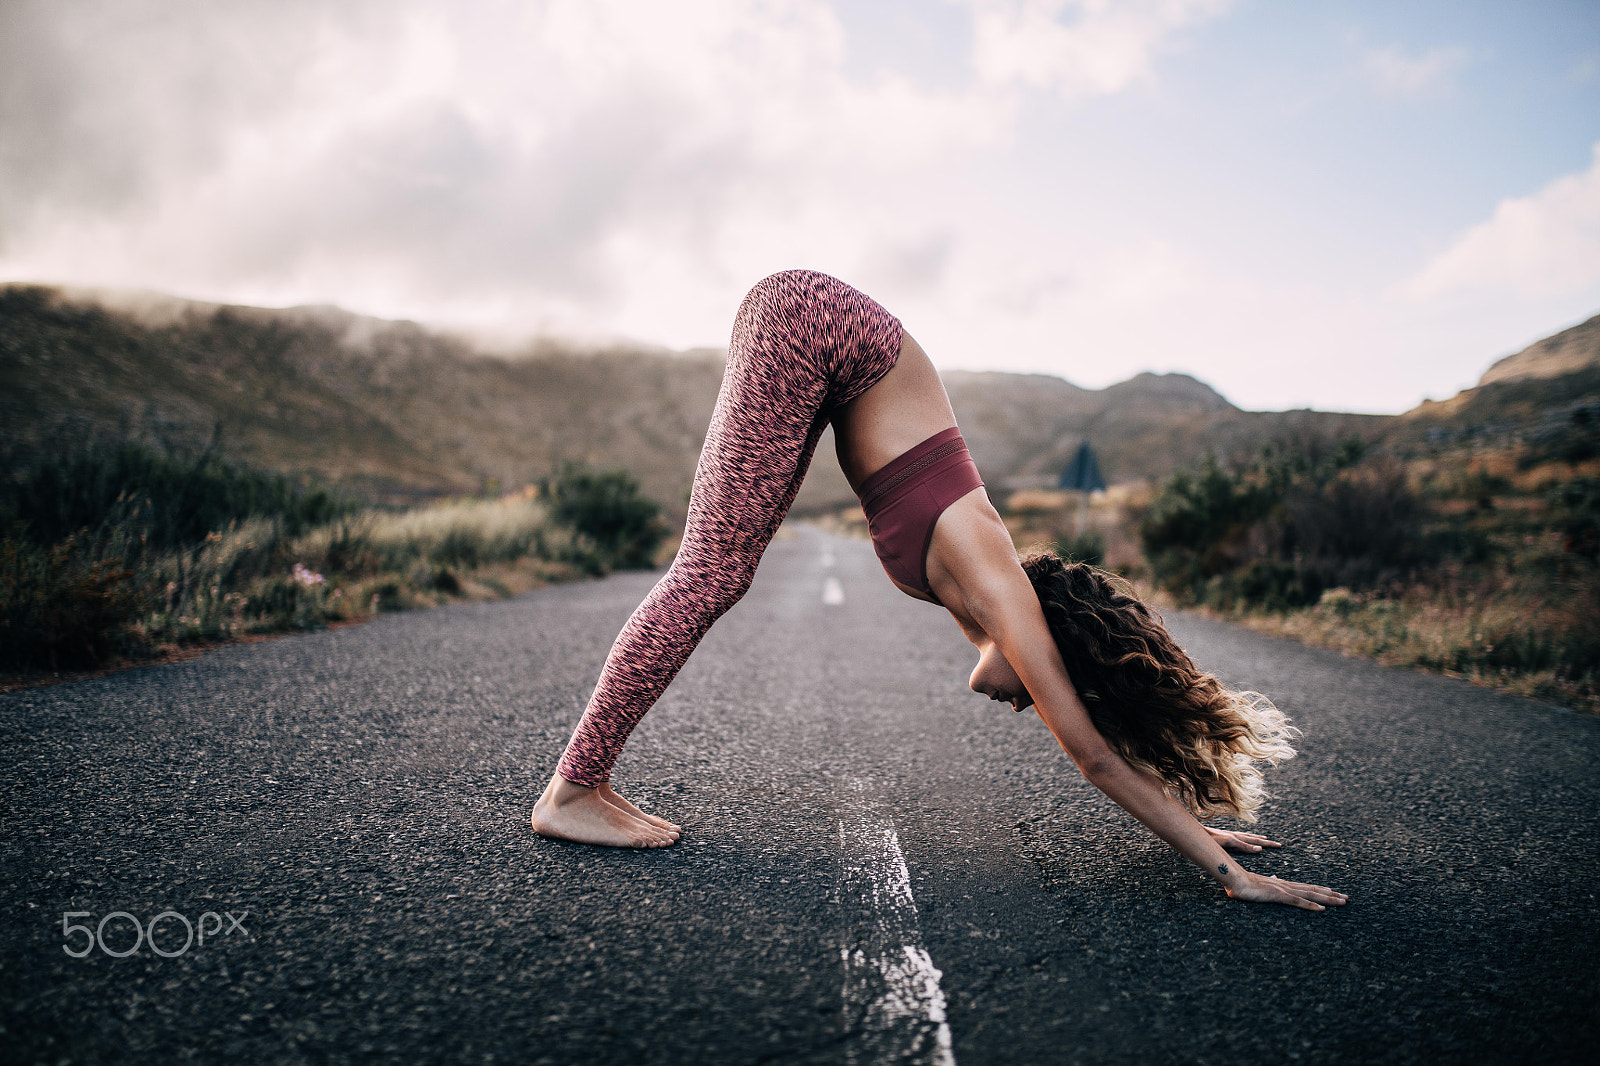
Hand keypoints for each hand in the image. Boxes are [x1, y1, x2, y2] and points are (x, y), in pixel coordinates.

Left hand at [1204, 825, 1281, 853]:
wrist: (1199, 832)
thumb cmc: (1212, 839)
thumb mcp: (1230, 843)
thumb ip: (1244, 846)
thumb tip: (1260, 848)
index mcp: (1239, 838)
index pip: (1257, 842)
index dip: (1268, 844)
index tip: (1280, 846)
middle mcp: (1236, 835)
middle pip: (1254, 838)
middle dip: (1266, 842)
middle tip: (1278, 844)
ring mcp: (1230, 835)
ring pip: (1248, 837)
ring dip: (1257, 839)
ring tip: (1264, 839)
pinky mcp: (1224, 836)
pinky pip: (1240, 837)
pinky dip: (1246, 838)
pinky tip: (1244, 839)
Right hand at [1225, 870, 1347, 910]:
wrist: (1234, 879)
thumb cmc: (1244, 883)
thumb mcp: (1260, 884)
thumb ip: (1270, 883)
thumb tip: (1275, 879)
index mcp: (1283, 884)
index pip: (1307, 887)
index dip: (1322, 890)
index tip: (1335, 892)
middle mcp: (1287, 886)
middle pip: (1314, 890)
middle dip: (1331, 895)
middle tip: (1347, 898)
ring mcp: (1284, 890)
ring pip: (1310, 895)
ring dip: (1327, 899)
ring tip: (1342, 902)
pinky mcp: (1278, 896)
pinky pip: (1298, 902)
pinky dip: (1311, 906)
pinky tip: (1321, 909)